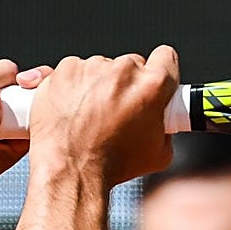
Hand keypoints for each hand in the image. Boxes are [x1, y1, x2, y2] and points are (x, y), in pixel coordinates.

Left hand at [26, 46, 179, 187]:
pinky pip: (74, 71)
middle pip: (132, 64)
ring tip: (91, 117)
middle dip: (127, 85)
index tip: (155, 80)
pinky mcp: (63, 71)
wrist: (70, 172)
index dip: (162, 69)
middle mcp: (122, 71)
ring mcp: (90, 68)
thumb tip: (162, 122)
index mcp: (151, 86)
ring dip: (99, 86)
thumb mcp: (159, 155)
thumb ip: (166, 128)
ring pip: (101, 68)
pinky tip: (74, 110)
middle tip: (118, 112)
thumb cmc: (110, 165)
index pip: (166, 57)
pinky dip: (74, 87)